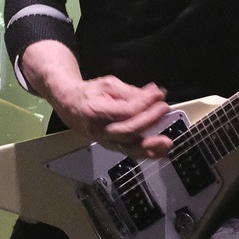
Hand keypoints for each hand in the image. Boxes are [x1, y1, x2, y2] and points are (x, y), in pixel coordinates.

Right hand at [53, 73, 172, 157]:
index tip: (158, 94)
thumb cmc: (90, 94)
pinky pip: (130, 153)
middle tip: (164, 109)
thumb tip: (154, 93)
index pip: (124, 110)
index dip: (144, 102)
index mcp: (96, 111)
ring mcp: (106, 142)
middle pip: (127, 131)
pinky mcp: (112, 147)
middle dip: (149, 120)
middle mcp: (100, 130)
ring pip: (129, 148)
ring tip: (167, 142)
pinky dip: (147, 154)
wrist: (71, 107)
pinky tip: (161, 152)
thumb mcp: (108, 85)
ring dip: (150, 146)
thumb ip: (131, 91)